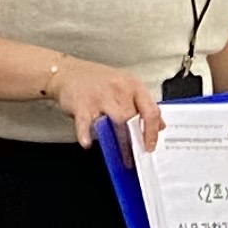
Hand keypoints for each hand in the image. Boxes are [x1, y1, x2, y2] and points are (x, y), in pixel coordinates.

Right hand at [49, 58, 163, 155]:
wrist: (69, 73)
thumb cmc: (98, 81)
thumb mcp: (126, 86)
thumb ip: (143, 105)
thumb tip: (159, 125)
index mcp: (133, 85)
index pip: (151, 110)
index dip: (152, 132)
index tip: (150, 146)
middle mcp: (119, 89)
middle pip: (133, 118)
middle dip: (135, 139)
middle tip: (134, 154)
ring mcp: (100, 97)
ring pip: (116, 122)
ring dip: (119, 141)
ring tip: (120, 154)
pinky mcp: (81, 104)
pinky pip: (85, 123)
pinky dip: (85, 134)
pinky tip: (87, 143)